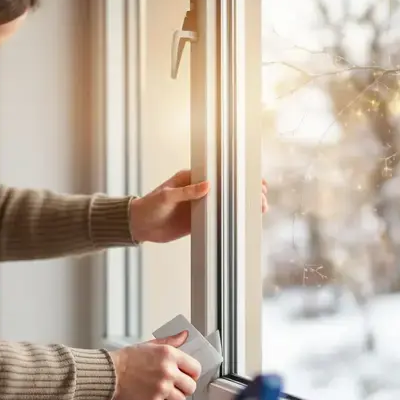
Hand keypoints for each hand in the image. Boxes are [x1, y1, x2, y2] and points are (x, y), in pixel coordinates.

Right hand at [109, 330, 201, 399]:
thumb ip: (170, 342)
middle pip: (190, 387)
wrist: (108, 374)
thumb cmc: (126, 360)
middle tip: (174, 387)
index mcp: (169, 355)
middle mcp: (168, 372)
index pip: (195, 368)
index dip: (192, 374)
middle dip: (184, 388)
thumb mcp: (150, 345)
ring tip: (163, 395)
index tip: (187, 377)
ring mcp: (161, 389)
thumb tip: (184, 335)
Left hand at [128, 172, 269, 243]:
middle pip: (228, 188)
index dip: (237, 175)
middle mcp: (200, 191)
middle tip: (261, 198)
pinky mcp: (199, 222)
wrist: (139, 225)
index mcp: (193, 178)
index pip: (219, 173)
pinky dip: (232, 221)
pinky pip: (219, 220)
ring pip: (227, 204)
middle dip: (246, 191)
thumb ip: (186, 192)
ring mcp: (201, 206)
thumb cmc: (149, 206)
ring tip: (260, 209)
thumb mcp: (166, 197)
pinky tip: (245, 222)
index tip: (253, 179)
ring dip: (243, 206)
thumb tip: (207, 185)